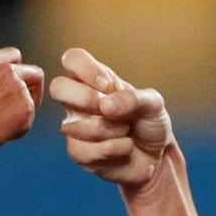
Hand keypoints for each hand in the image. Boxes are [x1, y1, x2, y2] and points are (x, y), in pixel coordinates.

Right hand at [0, 47, 43, 158]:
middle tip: (22, 106)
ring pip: (32, 99)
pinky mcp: (26, 107)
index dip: (16, 71)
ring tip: (0, 126)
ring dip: (22, 111)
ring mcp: (18, 88)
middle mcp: (6, 70)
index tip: (13, 84)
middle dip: (32, 88)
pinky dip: (18, 129)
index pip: (14, 56)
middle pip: (34, 73)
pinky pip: (28, 120)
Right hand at [50, 48, 172, 189]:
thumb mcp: (153, 104)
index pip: (73, 59)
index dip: (85, 69)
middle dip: (86, 99)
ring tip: (126, 131)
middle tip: (107, 109)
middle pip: (58, 87)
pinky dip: (110, 150)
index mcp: (95, 80)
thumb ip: (133, 99)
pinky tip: (124, 148)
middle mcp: (80, 100)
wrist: (157, 155)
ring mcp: (76, 126)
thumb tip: (106, 105)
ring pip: (73, 126)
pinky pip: (82, 151)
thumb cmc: (149, 122)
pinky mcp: (79, 152)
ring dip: (109, 130)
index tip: (106, 85)